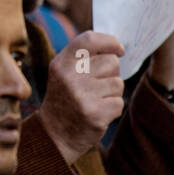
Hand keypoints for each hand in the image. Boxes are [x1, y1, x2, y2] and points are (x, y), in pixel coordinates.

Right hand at [39, 31, 126, 164]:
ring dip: (112, 93)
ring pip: (118, 83)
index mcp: (61, 64)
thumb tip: (116, 47)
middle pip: (111, 62)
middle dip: (111, 73)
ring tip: (95, 100)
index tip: (118, 50)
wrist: (54, 135)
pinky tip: (98, 113)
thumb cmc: (64, 99)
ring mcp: (81, 96)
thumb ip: (83, 57)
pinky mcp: (95, 114)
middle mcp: (69, 77)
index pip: (89, 39)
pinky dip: (112, 108)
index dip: (110, 42)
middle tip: (96, 86)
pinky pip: (119, 102)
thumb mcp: (63, 73)